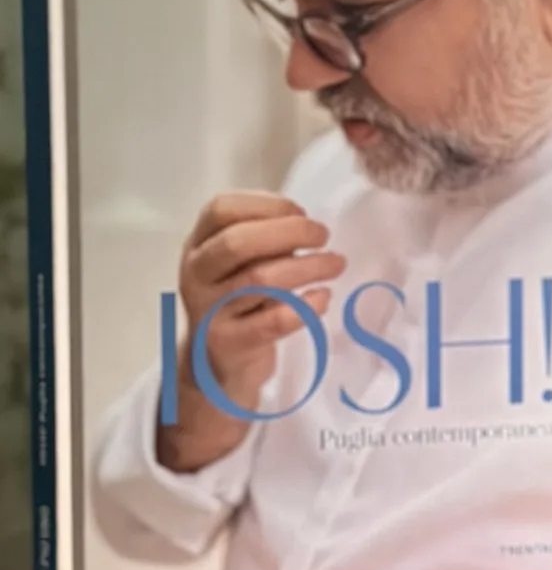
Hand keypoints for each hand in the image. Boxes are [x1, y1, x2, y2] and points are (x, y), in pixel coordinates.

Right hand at [156, 193, 345, 474]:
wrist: (215, 364)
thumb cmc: (237, 301)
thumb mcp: (236, 265)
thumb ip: (262, 239)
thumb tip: (306, 225)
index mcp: (198, 246)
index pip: (220, 210)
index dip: (265, 204)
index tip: (300, 211)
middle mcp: (196, 275)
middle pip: (237, 243)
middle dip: (289, 232)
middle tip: (323, 235)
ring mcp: (210, 311)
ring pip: (260, 280)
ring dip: (308, 267)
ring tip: (336, 263)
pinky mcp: (230, 344)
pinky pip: (273, 321)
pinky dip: (305, 307)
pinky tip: (323, 297)